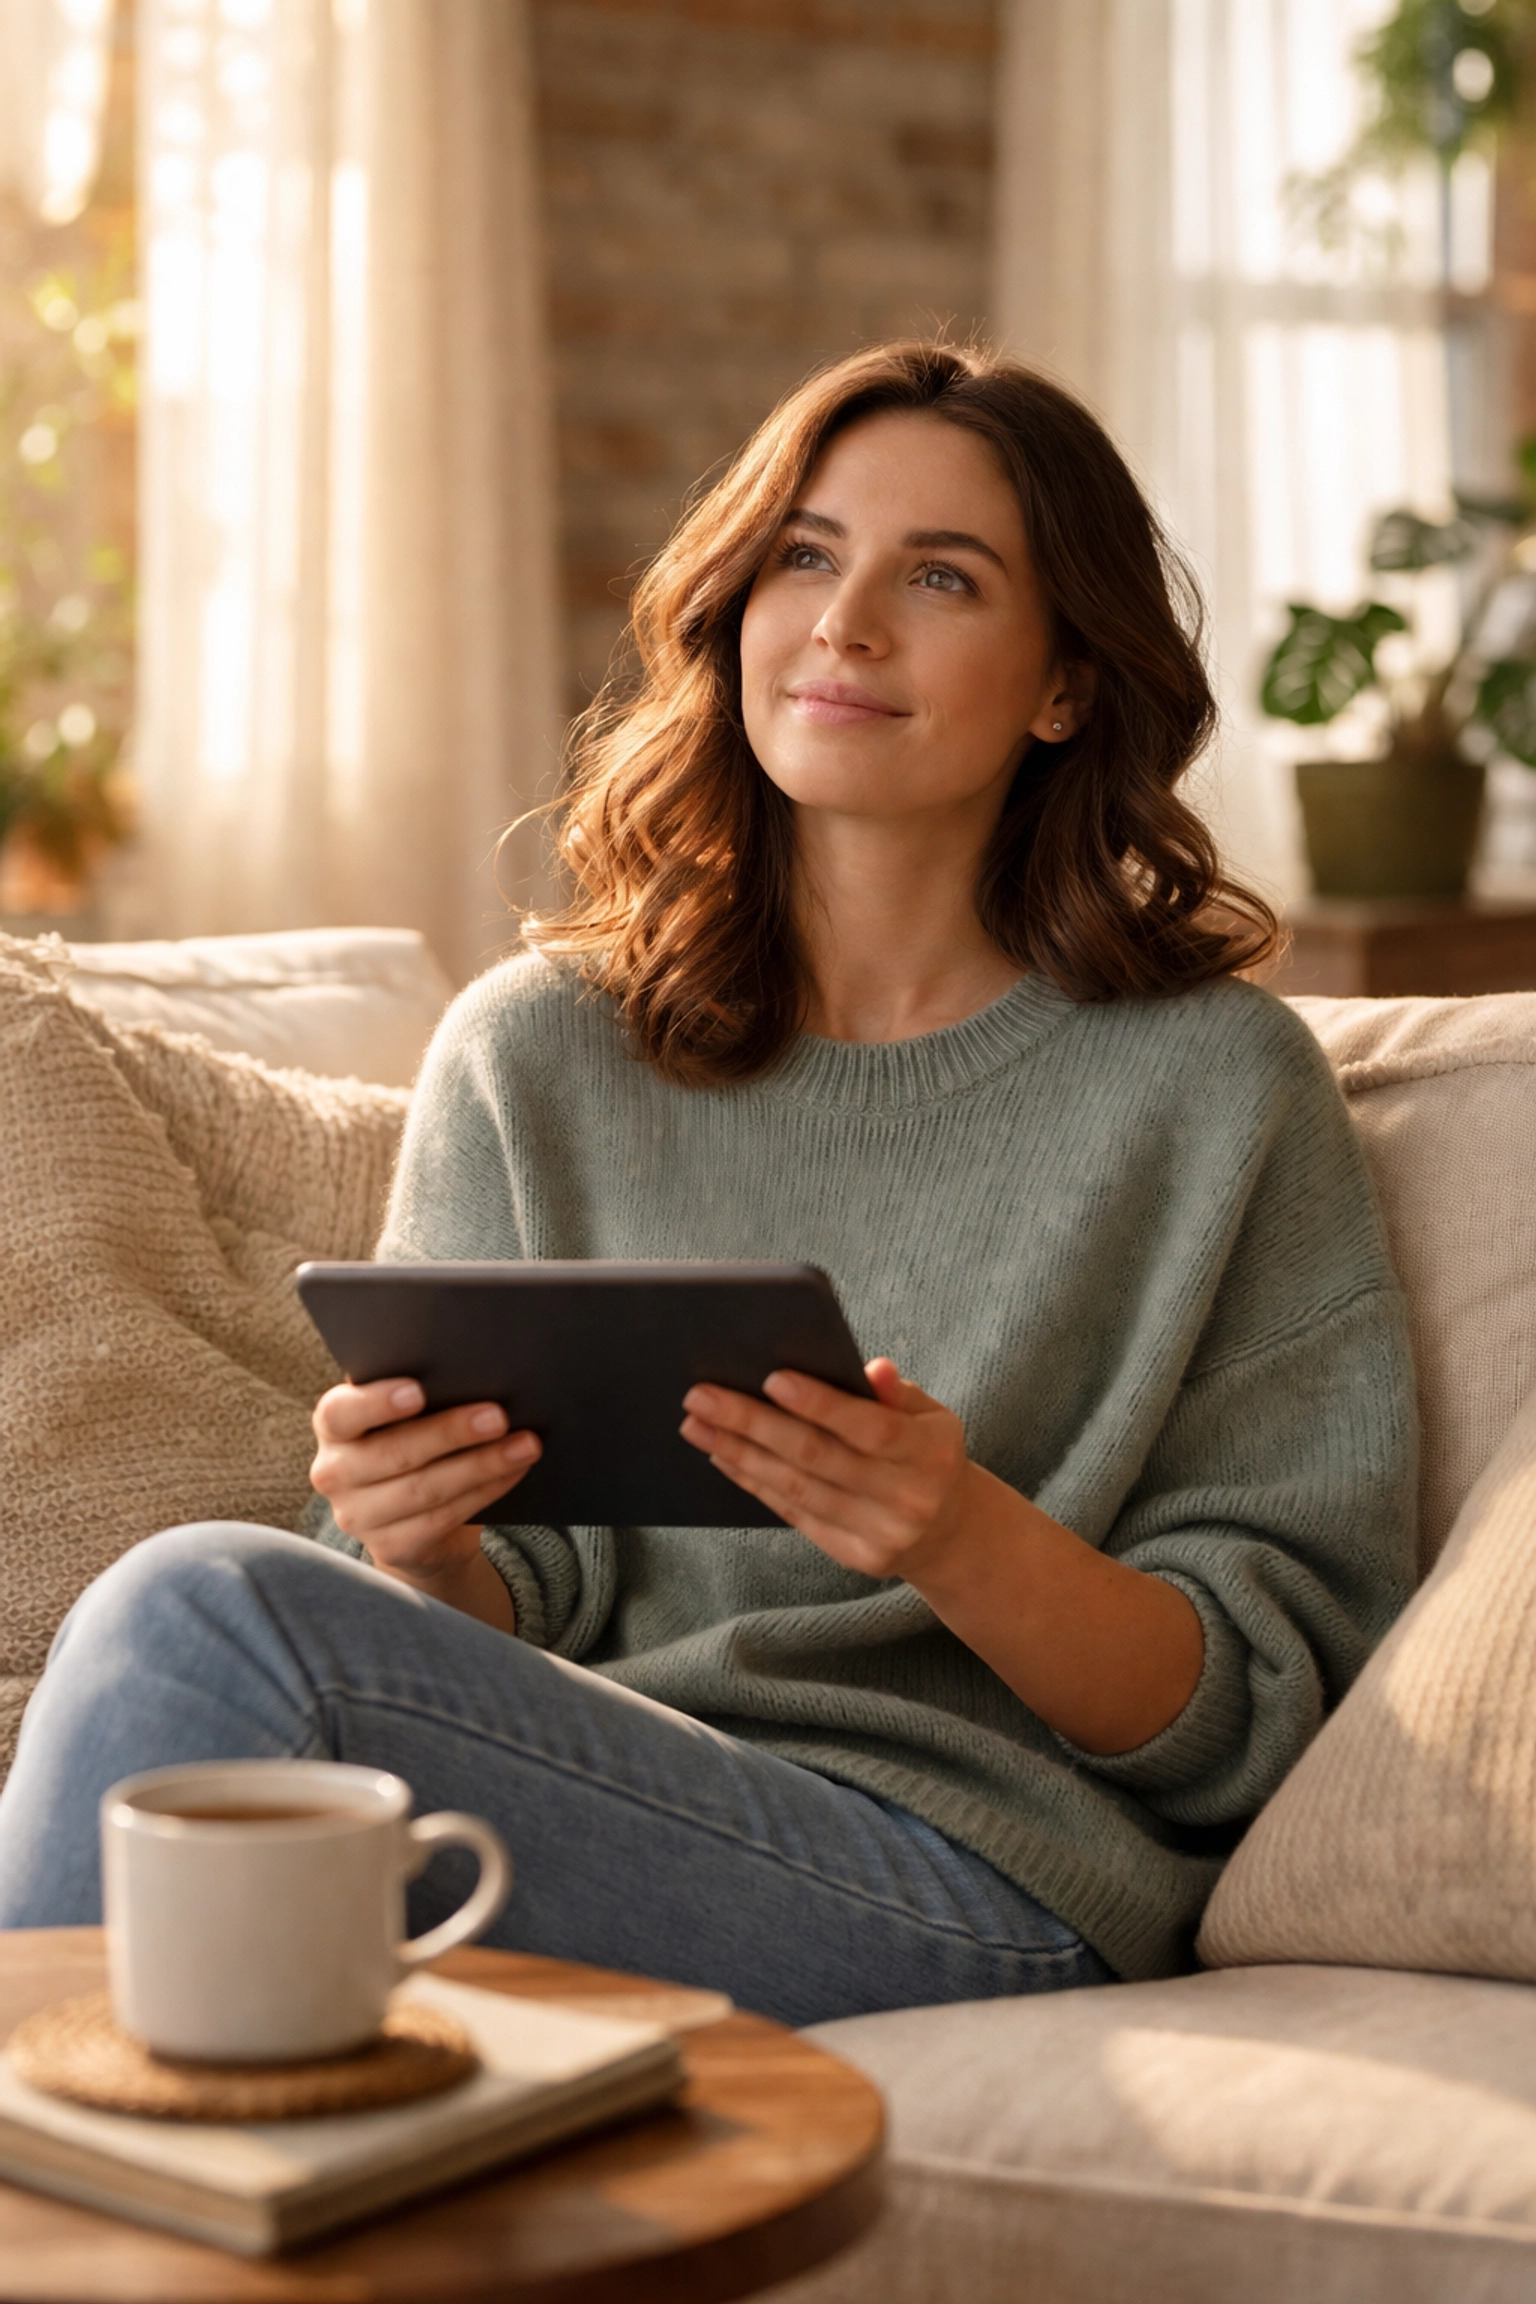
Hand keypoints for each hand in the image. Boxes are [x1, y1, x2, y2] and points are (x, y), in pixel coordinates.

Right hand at [309, 1380, 540, 1627]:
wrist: (414, 1520)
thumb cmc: (414, 1443)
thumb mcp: (404, 1418)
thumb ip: (422, 1395)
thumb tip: (474, 1374)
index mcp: (333, 1426)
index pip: (341, 1413)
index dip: (377, 1402)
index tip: (419, 1391)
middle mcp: (334, 1473)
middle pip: (394, 1452)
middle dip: (451, 1432)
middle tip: (499, 1416)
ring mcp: (357, 1517)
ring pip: (424, 1489)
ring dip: (482, 1464)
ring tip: (525, 1444)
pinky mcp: (391, 1548)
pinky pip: (443, 1518)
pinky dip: (485, 1492)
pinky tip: (514, 1472)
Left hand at [679, 1358, 972, 1580]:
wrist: (949, 1531)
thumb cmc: (925, 1453)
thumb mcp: (929, 1416)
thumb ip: (897, 1392)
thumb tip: (872, 1368)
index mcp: (931, 1453)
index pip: (870, 1428)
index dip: (820, 1404)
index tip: (770, 1378)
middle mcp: (908, 1498)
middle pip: (818, 1458)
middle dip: (752, 1423)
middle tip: (700, 1396)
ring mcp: (881, 1534)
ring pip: (796, 1488)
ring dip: (739, 1453)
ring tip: (696, 1425)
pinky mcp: (855, 1557)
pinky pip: (794, 1513)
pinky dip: (754, 1482)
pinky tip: (724, 1456)